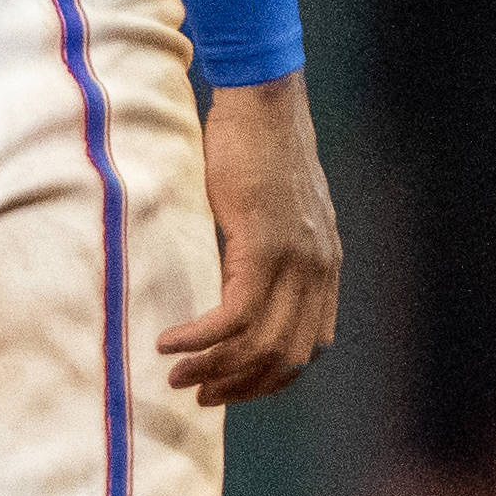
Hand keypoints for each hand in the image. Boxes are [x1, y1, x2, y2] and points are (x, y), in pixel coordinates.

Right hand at [159, 71, 341, 406]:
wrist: (264, 102)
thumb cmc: (259, 150)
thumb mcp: (276, 211)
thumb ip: (271, 252)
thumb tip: (237, 282)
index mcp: (326, 266)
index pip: (310, 345)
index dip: (271, 376)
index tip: (232, 385)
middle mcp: (319, 270)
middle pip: (287, 357)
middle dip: (241, 385)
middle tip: (199, 393)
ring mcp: (295, 261)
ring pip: (259, 343)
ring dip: (215, 368)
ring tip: (177, 375)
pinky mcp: (263, 248)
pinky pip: (232, 315)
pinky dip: (200, 338)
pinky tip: (169, 342)